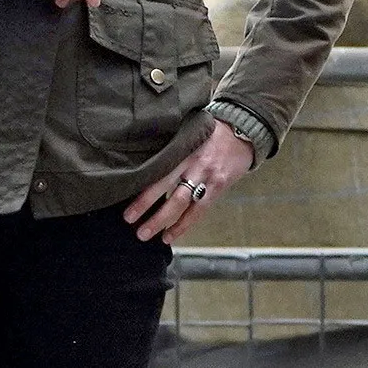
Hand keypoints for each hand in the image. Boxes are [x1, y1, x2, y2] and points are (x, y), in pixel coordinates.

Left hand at [125, 121, 255, 242]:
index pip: (156, 169)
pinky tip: (169, 235)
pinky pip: (198, 210)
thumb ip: (169, 147)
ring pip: (180, 202)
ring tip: (144, 234)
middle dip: (145, 206)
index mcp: (181, 146)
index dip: (140, 186)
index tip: (125, 199)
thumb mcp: (187, 133)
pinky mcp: (218, 186)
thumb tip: (139, 163)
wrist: (242, 132)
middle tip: (128, 221)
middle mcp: (192, 162)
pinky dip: (183, 225)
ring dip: (161, 220)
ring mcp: (206, 175)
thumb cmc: (208, 133)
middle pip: (165, 187)